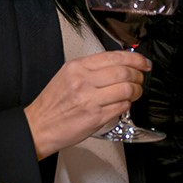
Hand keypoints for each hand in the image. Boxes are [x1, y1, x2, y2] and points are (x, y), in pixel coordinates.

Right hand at [25, 49, 150, 156]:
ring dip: (136, 91)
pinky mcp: (95, 117)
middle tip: (141, 78)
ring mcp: (90, 99)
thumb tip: (119, 65)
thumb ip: (91, 68)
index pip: (114, 56)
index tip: (143, 62)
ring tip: (135, 92)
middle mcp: (83, 81)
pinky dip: (127, 105)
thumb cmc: (52, 104)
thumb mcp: (67, 75)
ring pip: (126, 89)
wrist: (39, 126)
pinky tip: (124, 104)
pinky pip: (121, 107)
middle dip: (138, 75)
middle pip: (124, 72)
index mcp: (77, 67)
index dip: (135, 58)